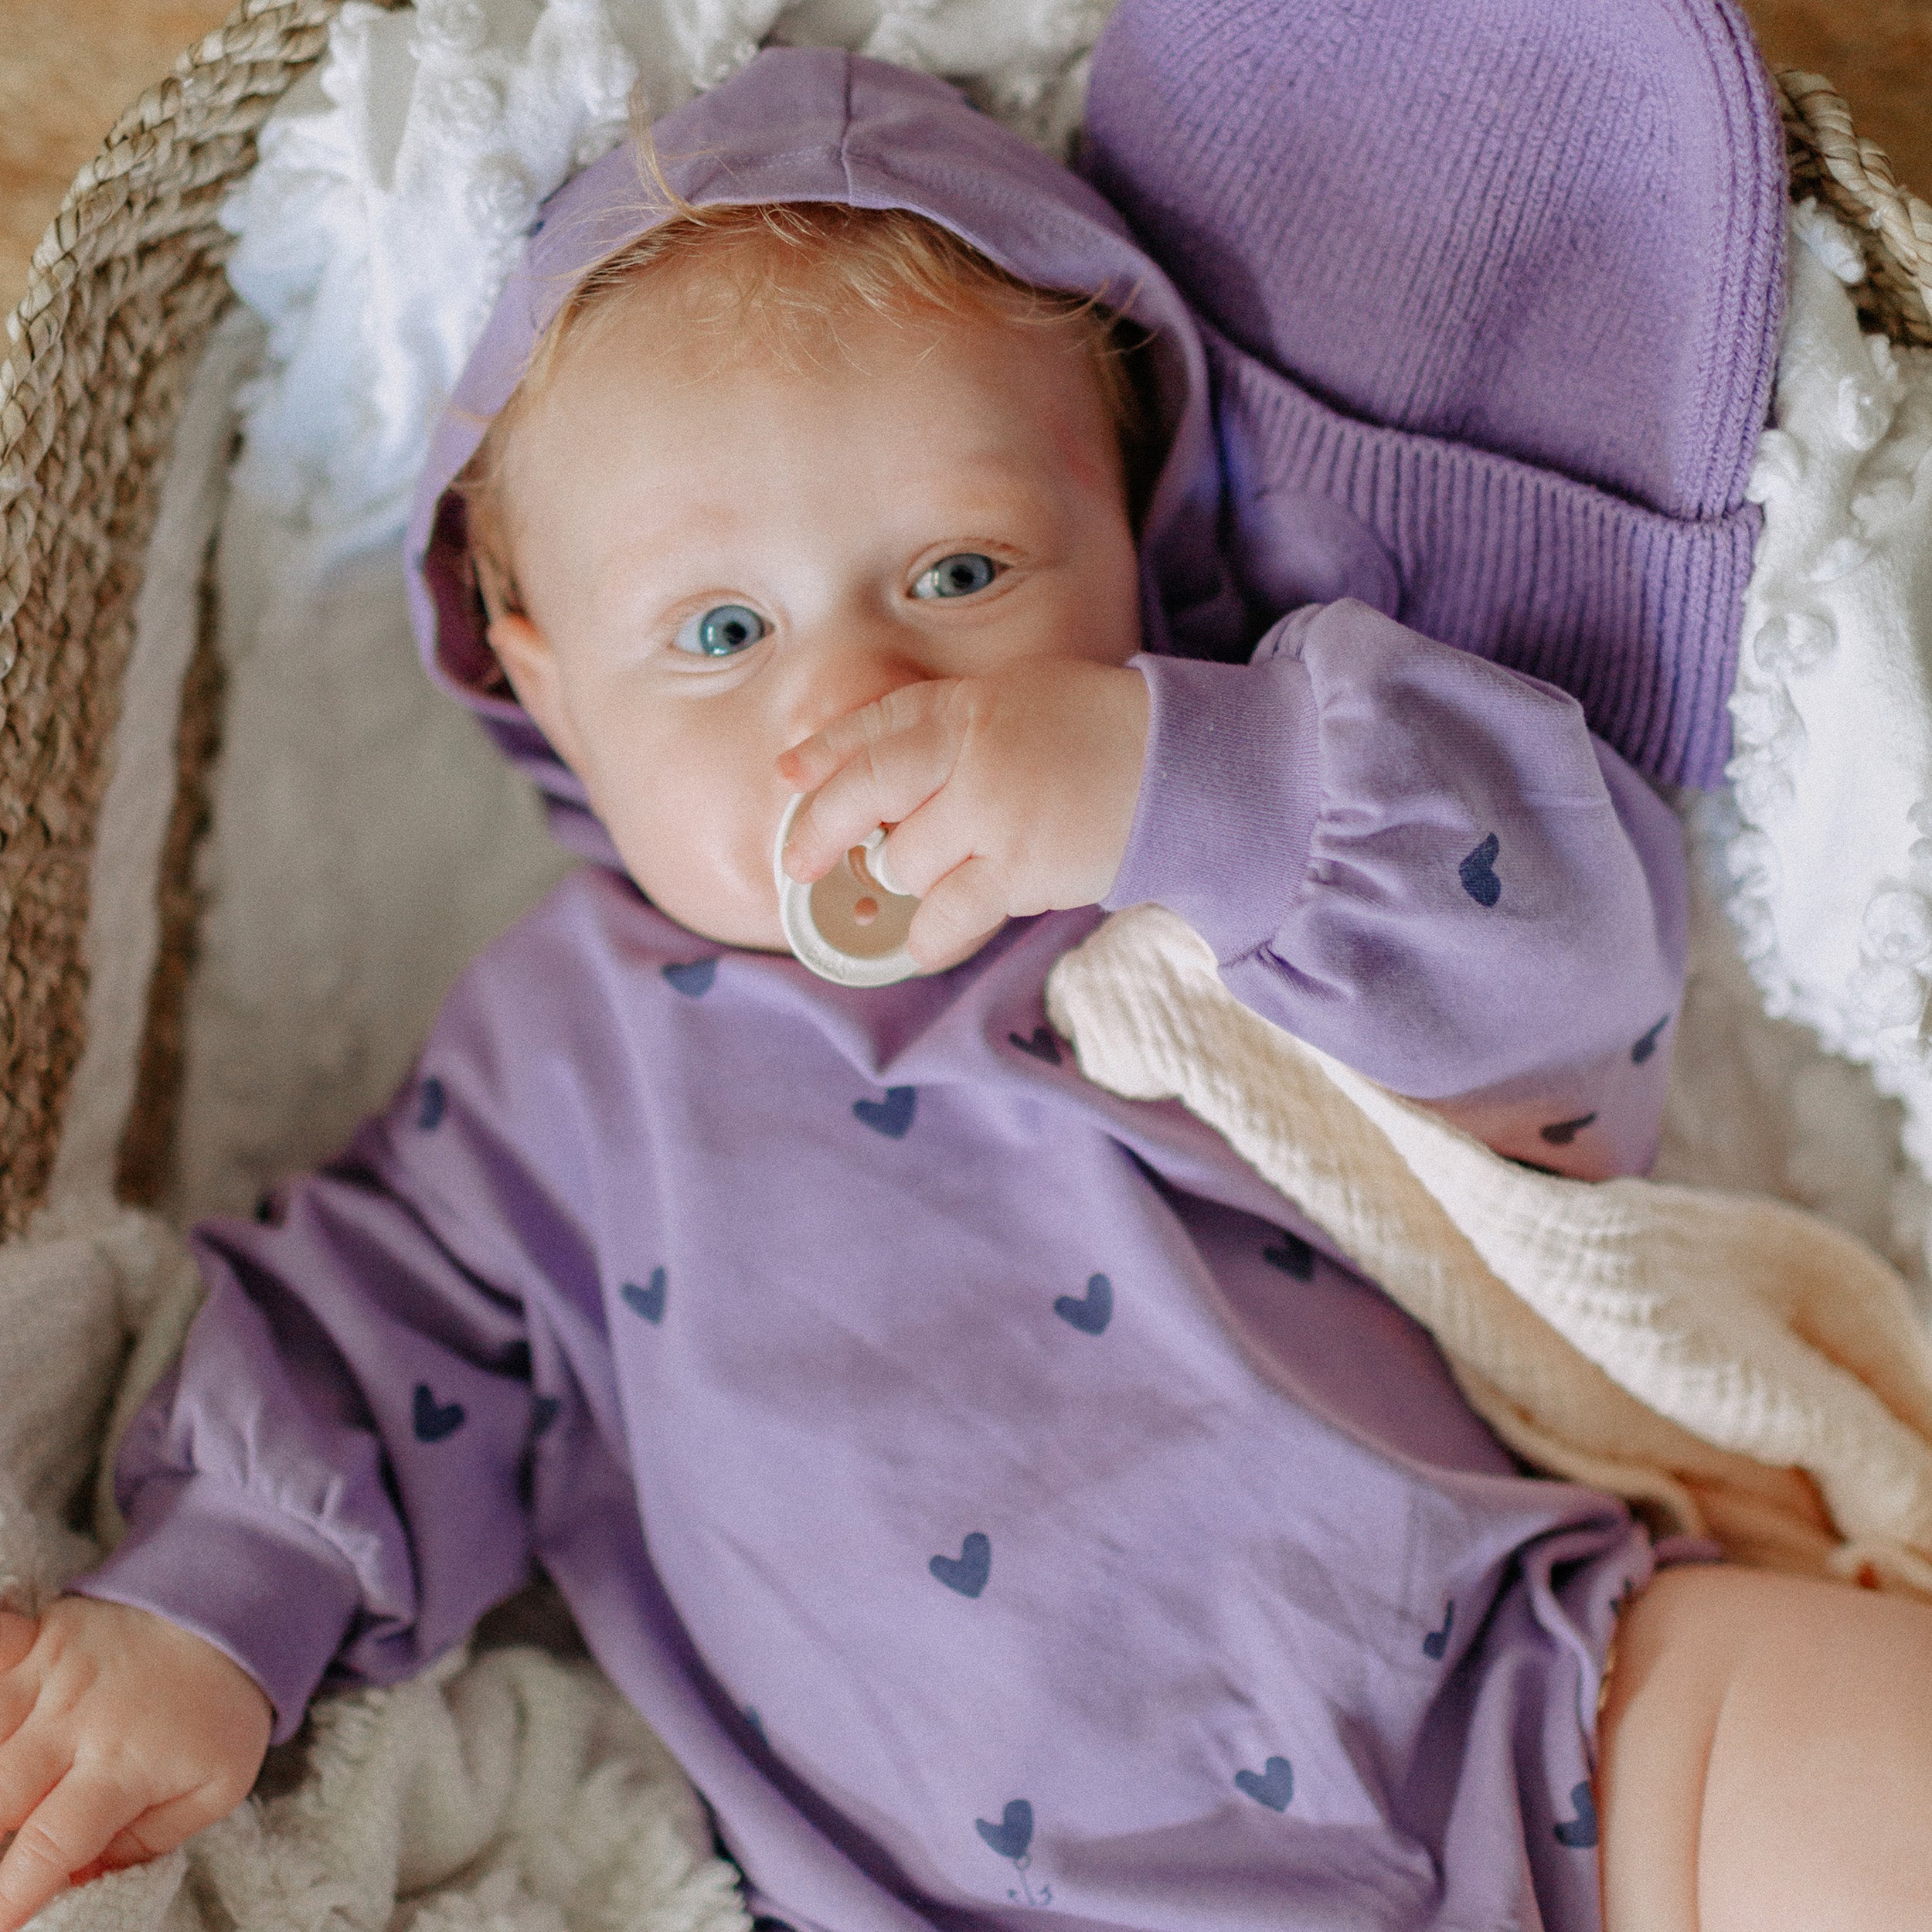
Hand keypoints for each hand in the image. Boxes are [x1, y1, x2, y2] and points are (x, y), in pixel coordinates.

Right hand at [0, 1596, 272, 1930]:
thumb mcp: (214, 1788)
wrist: (235, 1610)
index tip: (0, 1919)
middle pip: (0, 1796)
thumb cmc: (219, 1708)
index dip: (12, 1890)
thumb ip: (145, 1843)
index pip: (52, 1842)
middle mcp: (77, 1722)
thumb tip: (76, 1880)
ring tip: (16, 1774)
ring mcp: (52, 1675)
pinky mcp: (40, 1636)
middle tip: (24, 1824)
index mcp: (123, 1765)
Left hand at [777, 658, 1150, 969]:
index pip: (878, 725)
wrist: (1185, 768)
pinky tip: (922, 943)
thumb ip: (959, 727)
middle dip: (821, 829)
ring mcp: (992, 811)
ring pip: (906, 860)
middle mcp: (970, 752)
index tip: (788, 775)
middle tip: (800, 864)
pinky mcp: (1019, 867)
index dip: (825, 752)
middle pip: (867, 789)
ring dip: (912, 878)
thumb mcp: (1026, 698)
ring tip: (946, 875)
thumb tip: (891, 772)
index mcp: (970, 705)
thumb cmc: (1106, 733)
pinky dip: (929, 934)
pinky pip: (948, 912)